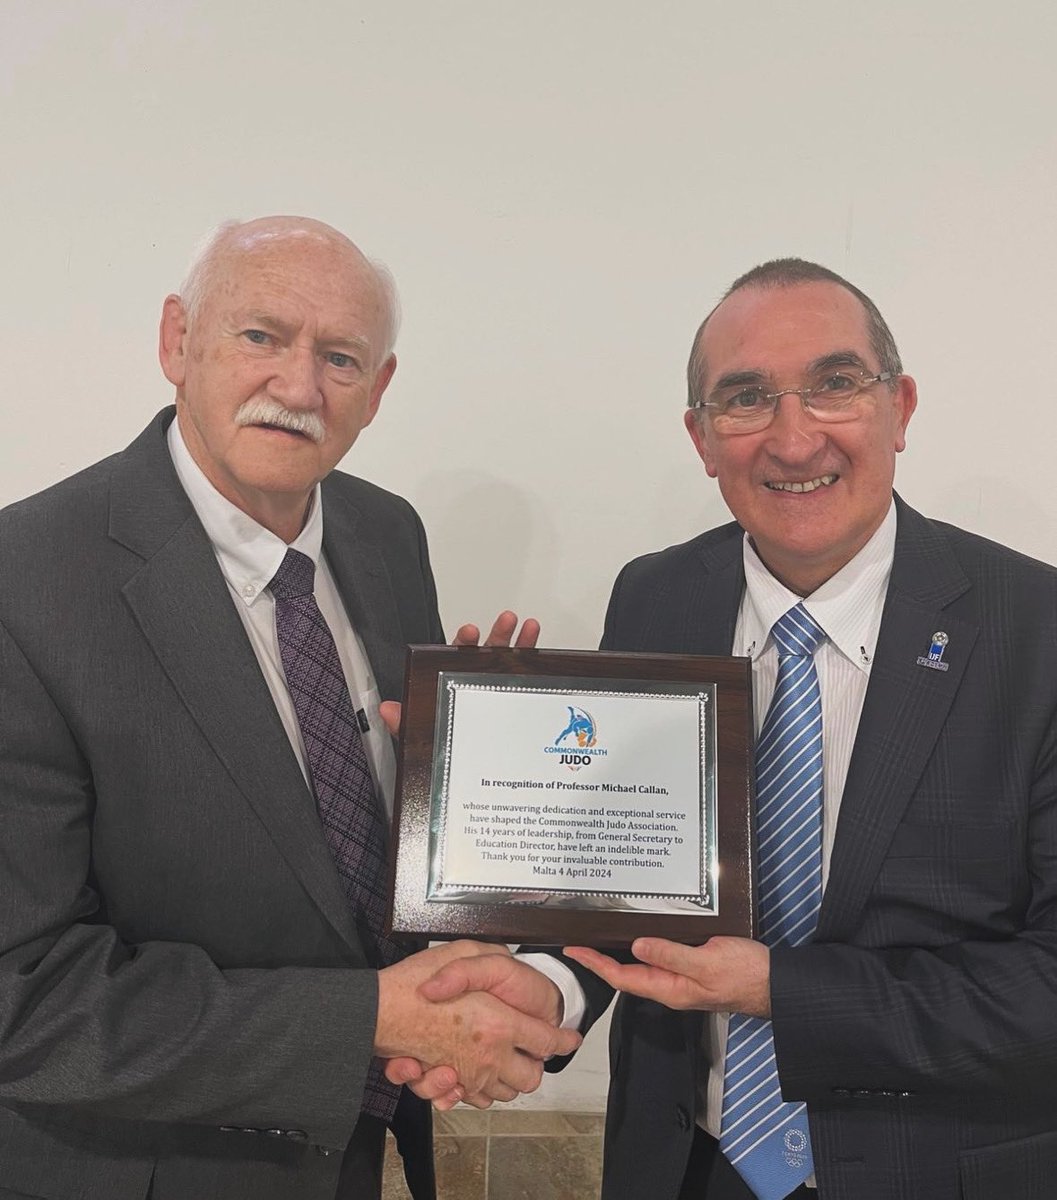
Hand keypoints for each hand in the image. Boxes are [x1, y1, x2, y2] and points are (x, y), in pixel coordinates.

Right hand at [376, 942, 578, 1106]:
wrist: (380, 1009)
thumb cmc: (418, 979)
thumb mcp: (464, 952)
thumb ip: (493, 959)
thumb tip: (511, 963)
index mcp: (499, 1023)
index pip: (547, 1041)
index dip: (563, 1040)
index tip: (569, 1039)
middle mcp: (488, 1055)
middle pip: (531, 1076)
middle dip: (536, 1065)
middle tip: (531, 1049)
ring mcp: (469, 1074)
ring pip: (505, 1091)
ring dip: (508, 1078)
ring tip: (503, 1058)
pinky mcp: (449, 1084)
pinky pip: (477, 1100)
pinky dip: (481, 1091)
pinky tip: (476, 1071)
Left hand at [378, 611, 538, 739]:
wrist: (464, 777)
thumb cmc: (443, 751)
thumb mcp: (421, 737)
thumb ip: (405, 723)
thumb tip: (389, 710)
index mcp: (454, 684)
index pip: (459, 657)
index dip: (464, 643)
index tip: (469, 632)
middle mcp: (477, 683)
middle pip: (489, 652)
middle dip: (498, 634)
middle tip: (506, 621)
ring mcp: (497, 691)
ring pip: (511, 662)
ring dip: (521, 642)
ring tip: (528, 627)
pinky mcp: (515, 705)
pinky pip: (527, 682)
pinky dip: (536, 667)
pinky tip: (544, 658)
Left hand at [564, 936, 770, 1017]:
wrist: (774, 981)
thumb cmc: (744, 973)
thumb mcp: (707, 961)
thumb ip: (672, 955)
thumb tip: (637, 946)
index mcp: (670, 988)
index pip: (622, 977)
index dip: (595, 964)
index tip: (574, 950)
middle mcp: (670, 985)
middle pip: (626, 973)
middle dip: (600, 958)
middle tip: (578, 938)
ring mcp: (681, 978)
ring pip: (642, 964)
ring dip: (619, 951)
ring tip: (599, 933)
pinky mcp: (691, 967)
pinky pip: (659, 957)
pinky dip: (642, 944)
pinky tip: (638, 931)